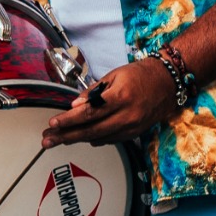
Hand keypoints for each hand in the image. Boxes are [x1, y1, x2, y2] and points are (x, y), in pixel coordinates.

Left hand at [41, 57, 177, 147]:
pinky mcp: (134, 134)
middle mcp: (126, 116)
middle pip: (91, 131)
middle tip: (47, 140)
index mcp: (120, 98)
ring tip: (57, 140)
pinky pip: (109, 140)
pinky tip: (80, 137)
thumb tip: (75, 105)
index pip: (89, 113)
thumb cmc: (140, 74)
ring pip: (99, 138)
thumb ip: (93, 92)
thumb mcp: (114, 76)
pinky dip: (93, 138)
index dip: (69, 120)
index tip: (53, 124)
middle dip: (66, 136)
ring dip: (76, 139)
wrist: (168, 83)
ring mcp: (132, 128)